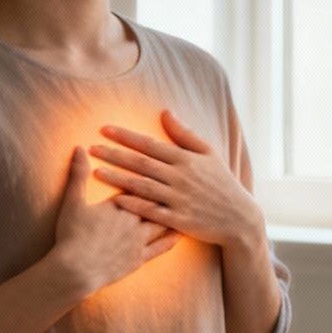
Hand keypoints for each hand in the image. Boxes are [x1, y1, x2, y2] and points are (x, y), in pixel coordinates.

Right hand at [52, 146, 178, 294]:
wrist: (76, 270)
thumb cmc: (72, 235)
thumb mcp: (72, 201)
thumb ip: (78, 174)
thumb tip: (79, 147)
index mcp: (120, 203)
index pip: (138, 183)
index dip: (148, 173)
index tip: (160, 161)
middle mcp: (134, 219)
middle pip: (155, 201)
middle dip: (167, 190)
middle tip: (183, 180)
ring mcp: (139, 240)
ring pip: (163, 222)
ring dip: (175, 213)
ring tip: (188, 203)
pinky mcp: (139, 259)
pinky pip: (161, 248)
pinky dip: (172, 239)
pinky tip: (181, 234)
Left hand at [88, 109, 262, 248]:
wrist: (239, 218)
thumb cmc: (222, 183)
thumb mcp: (208, 154)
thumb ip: (185, 134)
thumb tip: (165, 112)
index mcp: (186, 159)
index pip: (150, 144)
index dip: (126, 136)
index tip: (104, 129)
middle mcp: (181, 177)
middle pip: (141, 163)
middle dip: (115, 154)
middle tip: (92, 147)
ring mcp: (179, 199)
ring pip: (143, 186)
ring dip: (119, 178)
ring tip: (97, 171)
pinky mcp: (179, 220)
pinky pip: (152, 211)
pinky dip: (134, 205)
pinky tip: (116, 199)